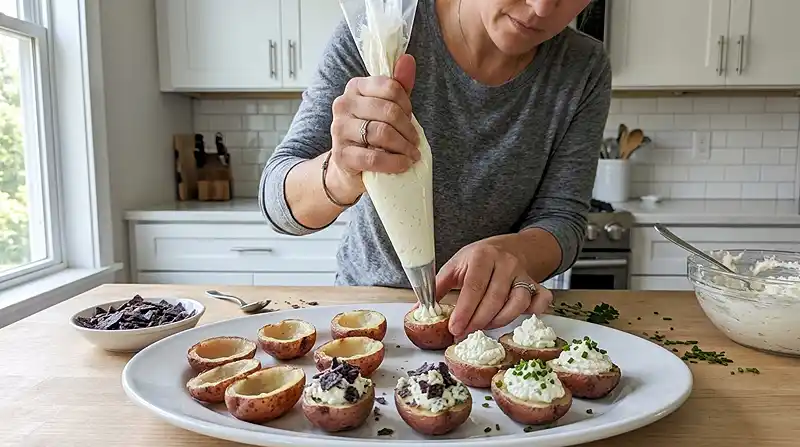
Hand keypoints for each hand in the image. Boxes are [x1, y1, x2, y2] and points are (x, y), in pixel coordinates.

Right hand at [326, 54, 419, 201]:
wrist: (348, 167)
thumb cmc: (370, 133)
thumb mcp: (385, 108)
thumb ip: (398, 87)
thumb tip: (408, 60)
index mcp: (355, 87)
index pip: (390, 87)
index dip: (407, 104)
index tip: (410, 118)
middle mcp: (343, 104)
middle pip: (388, 111)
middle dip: (408, 128)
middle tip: (415, 141)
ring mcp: (339, 130)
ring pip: (382, 133)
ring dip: (404, 146)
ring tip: (412, 154)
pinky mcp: (342, 155)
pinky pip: (374, 157)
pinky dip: (394, 162)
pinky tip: (404, 164)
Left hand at [435, 241, 553, 337]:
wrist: (510, 247)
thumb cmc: (479, 259)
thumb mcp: (456, 265)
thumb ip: (439, 286)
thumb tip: (420, 310)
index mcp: (483, 257)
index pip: (473, 287)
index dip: (464, 311)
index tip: (454, 328)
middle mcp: (506, 264)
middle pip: (494, 299)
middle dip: (478, 322)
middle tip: (464, 335)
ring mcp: (524, 274)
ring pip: (517, 303)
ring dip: (499, 321)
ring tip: (483, 327)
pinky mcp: (537, 284)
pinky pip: (541, 300)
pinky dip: (534, 311)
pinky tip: (518, 319)